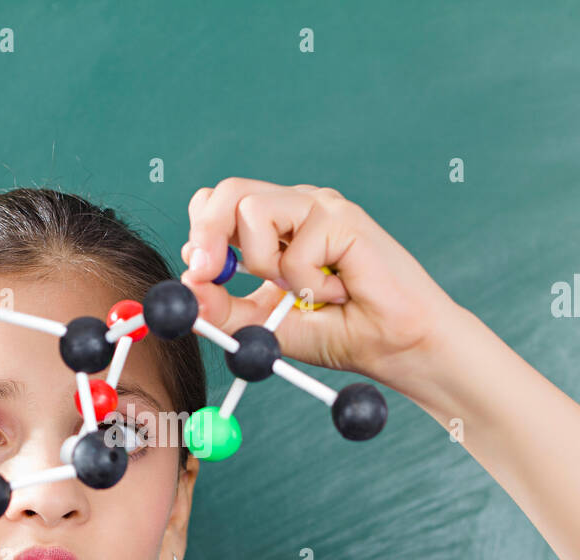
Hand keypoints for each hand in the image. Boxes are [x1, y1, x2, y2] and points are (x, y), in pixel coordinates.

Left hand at [180, 178, 465, 391]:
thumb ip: (225, 309)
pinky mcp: (343, 217)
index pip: (216, 205)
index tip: (197, 273)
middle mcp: (293, 208)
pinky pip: (294, 248)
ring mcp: (319, 207)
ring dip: (265, 265)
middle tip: (205, 271)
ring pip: (252, 210)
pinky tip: (338, 294)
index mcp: (274, 227)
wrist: (395, 349)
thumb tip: (185, 290)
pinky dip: (307, 284)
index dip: (199, 234)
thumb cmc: (341, 333)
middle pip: (225, 191)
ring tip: (302, 293)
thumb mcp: (264, 325)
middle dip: (206, 233)